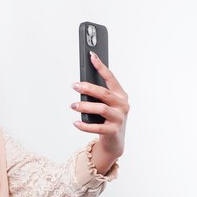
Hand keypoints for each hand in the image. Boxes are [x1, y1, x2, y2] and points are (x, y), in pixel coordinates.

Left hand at [70, 51, 128, 171]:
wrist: (115, 141)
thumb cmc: (108, 118)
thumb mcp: (106, 105)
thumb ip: (98, 95)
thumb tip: (81, 85)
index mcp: (121, 95)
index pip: (111, 78)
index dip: (101, 67)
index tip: (92, 56)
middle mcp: (122, 105)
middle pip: (105, 93)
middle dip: (89, 88)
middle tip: (75, 85)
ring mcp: (119, 118)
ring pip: (101, 108)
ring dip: (85, 106)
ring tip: (73, 105)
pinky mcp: (113, 131)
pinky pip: (97, 128)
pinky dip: (84, 125)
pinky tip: (75, 122)